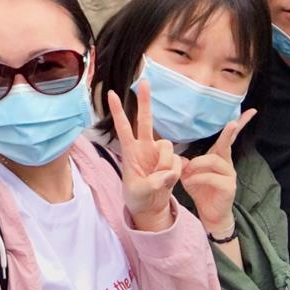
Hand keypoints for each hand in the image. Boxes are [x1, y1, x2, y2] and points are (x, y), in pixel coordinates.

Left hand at [107, 81, 181, 231]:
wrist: (151, 208)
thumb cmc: (137, 199)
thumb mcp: (139, 193)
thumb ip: (153, 183)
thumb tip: (168, 174)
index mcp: (129, 152)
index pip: (122, 128)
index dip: (118, 112)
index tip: (112, 94)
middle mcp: (144, 147)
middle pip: (146, 120)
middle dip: (145, 101)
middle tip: (144, 81)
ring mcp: (157, 153)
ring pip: (168, 147)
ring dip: (166, 164)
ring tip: (158, 180)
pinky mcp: (170, 160)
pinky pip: (177, 161)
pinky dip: (174, 172)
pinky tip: (167, 181)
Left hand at [180, 109, 255, 235]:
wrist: (209, 213)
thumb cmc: (200, 189)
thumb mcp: (189, 173)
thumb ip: (184, 163)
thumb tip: (176, 156)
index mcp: (219, 156)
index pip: (229, 138)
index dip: (240, 124)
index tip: (251, 111)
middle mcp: (227, 163)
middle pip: (226, 144)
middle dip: (230, 132)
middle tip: (233, 123)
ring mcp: (230, 175)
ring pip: (214, 161)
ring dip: (197, 164)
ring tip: (187, 172)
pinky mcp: (229, 187)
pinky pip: (212, 177)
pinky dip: (198, 178)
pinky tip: (190, 182)